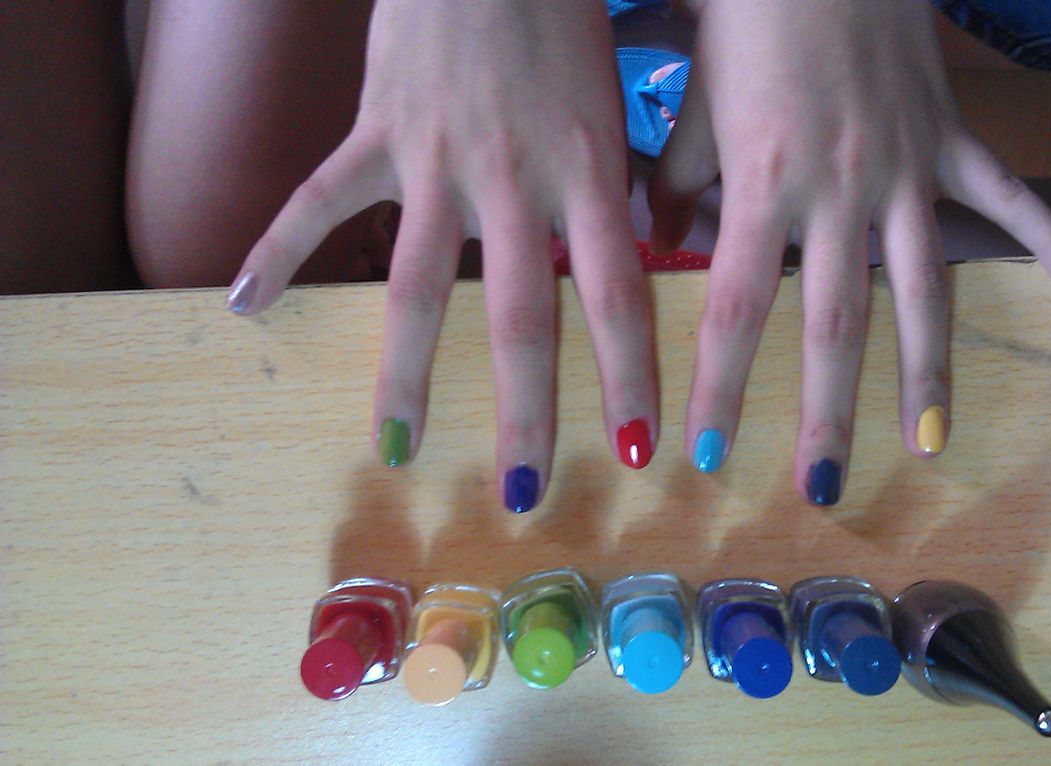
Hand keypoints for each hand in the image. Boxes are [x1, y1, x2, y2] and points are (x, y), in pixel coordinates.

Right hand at [227, 0, 657, 511]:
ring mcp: (436, 160)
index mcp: (590, 171)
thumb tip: (668, 243)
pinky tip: (243, 305)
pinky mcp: (376, 131)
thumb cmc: (568, 14)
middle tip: (529, 494)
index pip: (619, 296)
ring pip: (413, 285)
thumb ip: (635, 179)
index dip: (632, 379)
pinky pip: (317, 200)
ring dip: (405, 376)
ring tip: (396, 448)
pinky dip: (276, 249)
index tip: (642, 452)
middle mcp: (515, 179)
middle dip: (527, 413)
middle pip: (520, 318)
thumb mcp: (619, 99)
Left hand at [649, 0, 1050, 503]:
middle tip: (824, 486)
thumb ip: (679, 179)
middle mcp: (841, 189)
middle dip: (828, 412)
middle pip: (838, 322)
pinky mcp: (949, 138)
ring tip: (930, 442)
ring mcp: (905, 168)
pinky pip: (1008, 194)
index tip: (707, 454)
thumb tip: (661, 243)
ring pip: (924, 285)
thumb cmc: (747, 10)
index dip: (722, 385)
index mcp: (766, 181)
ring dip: (928, 370)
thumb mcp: (694, 96)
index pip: (739, 306)